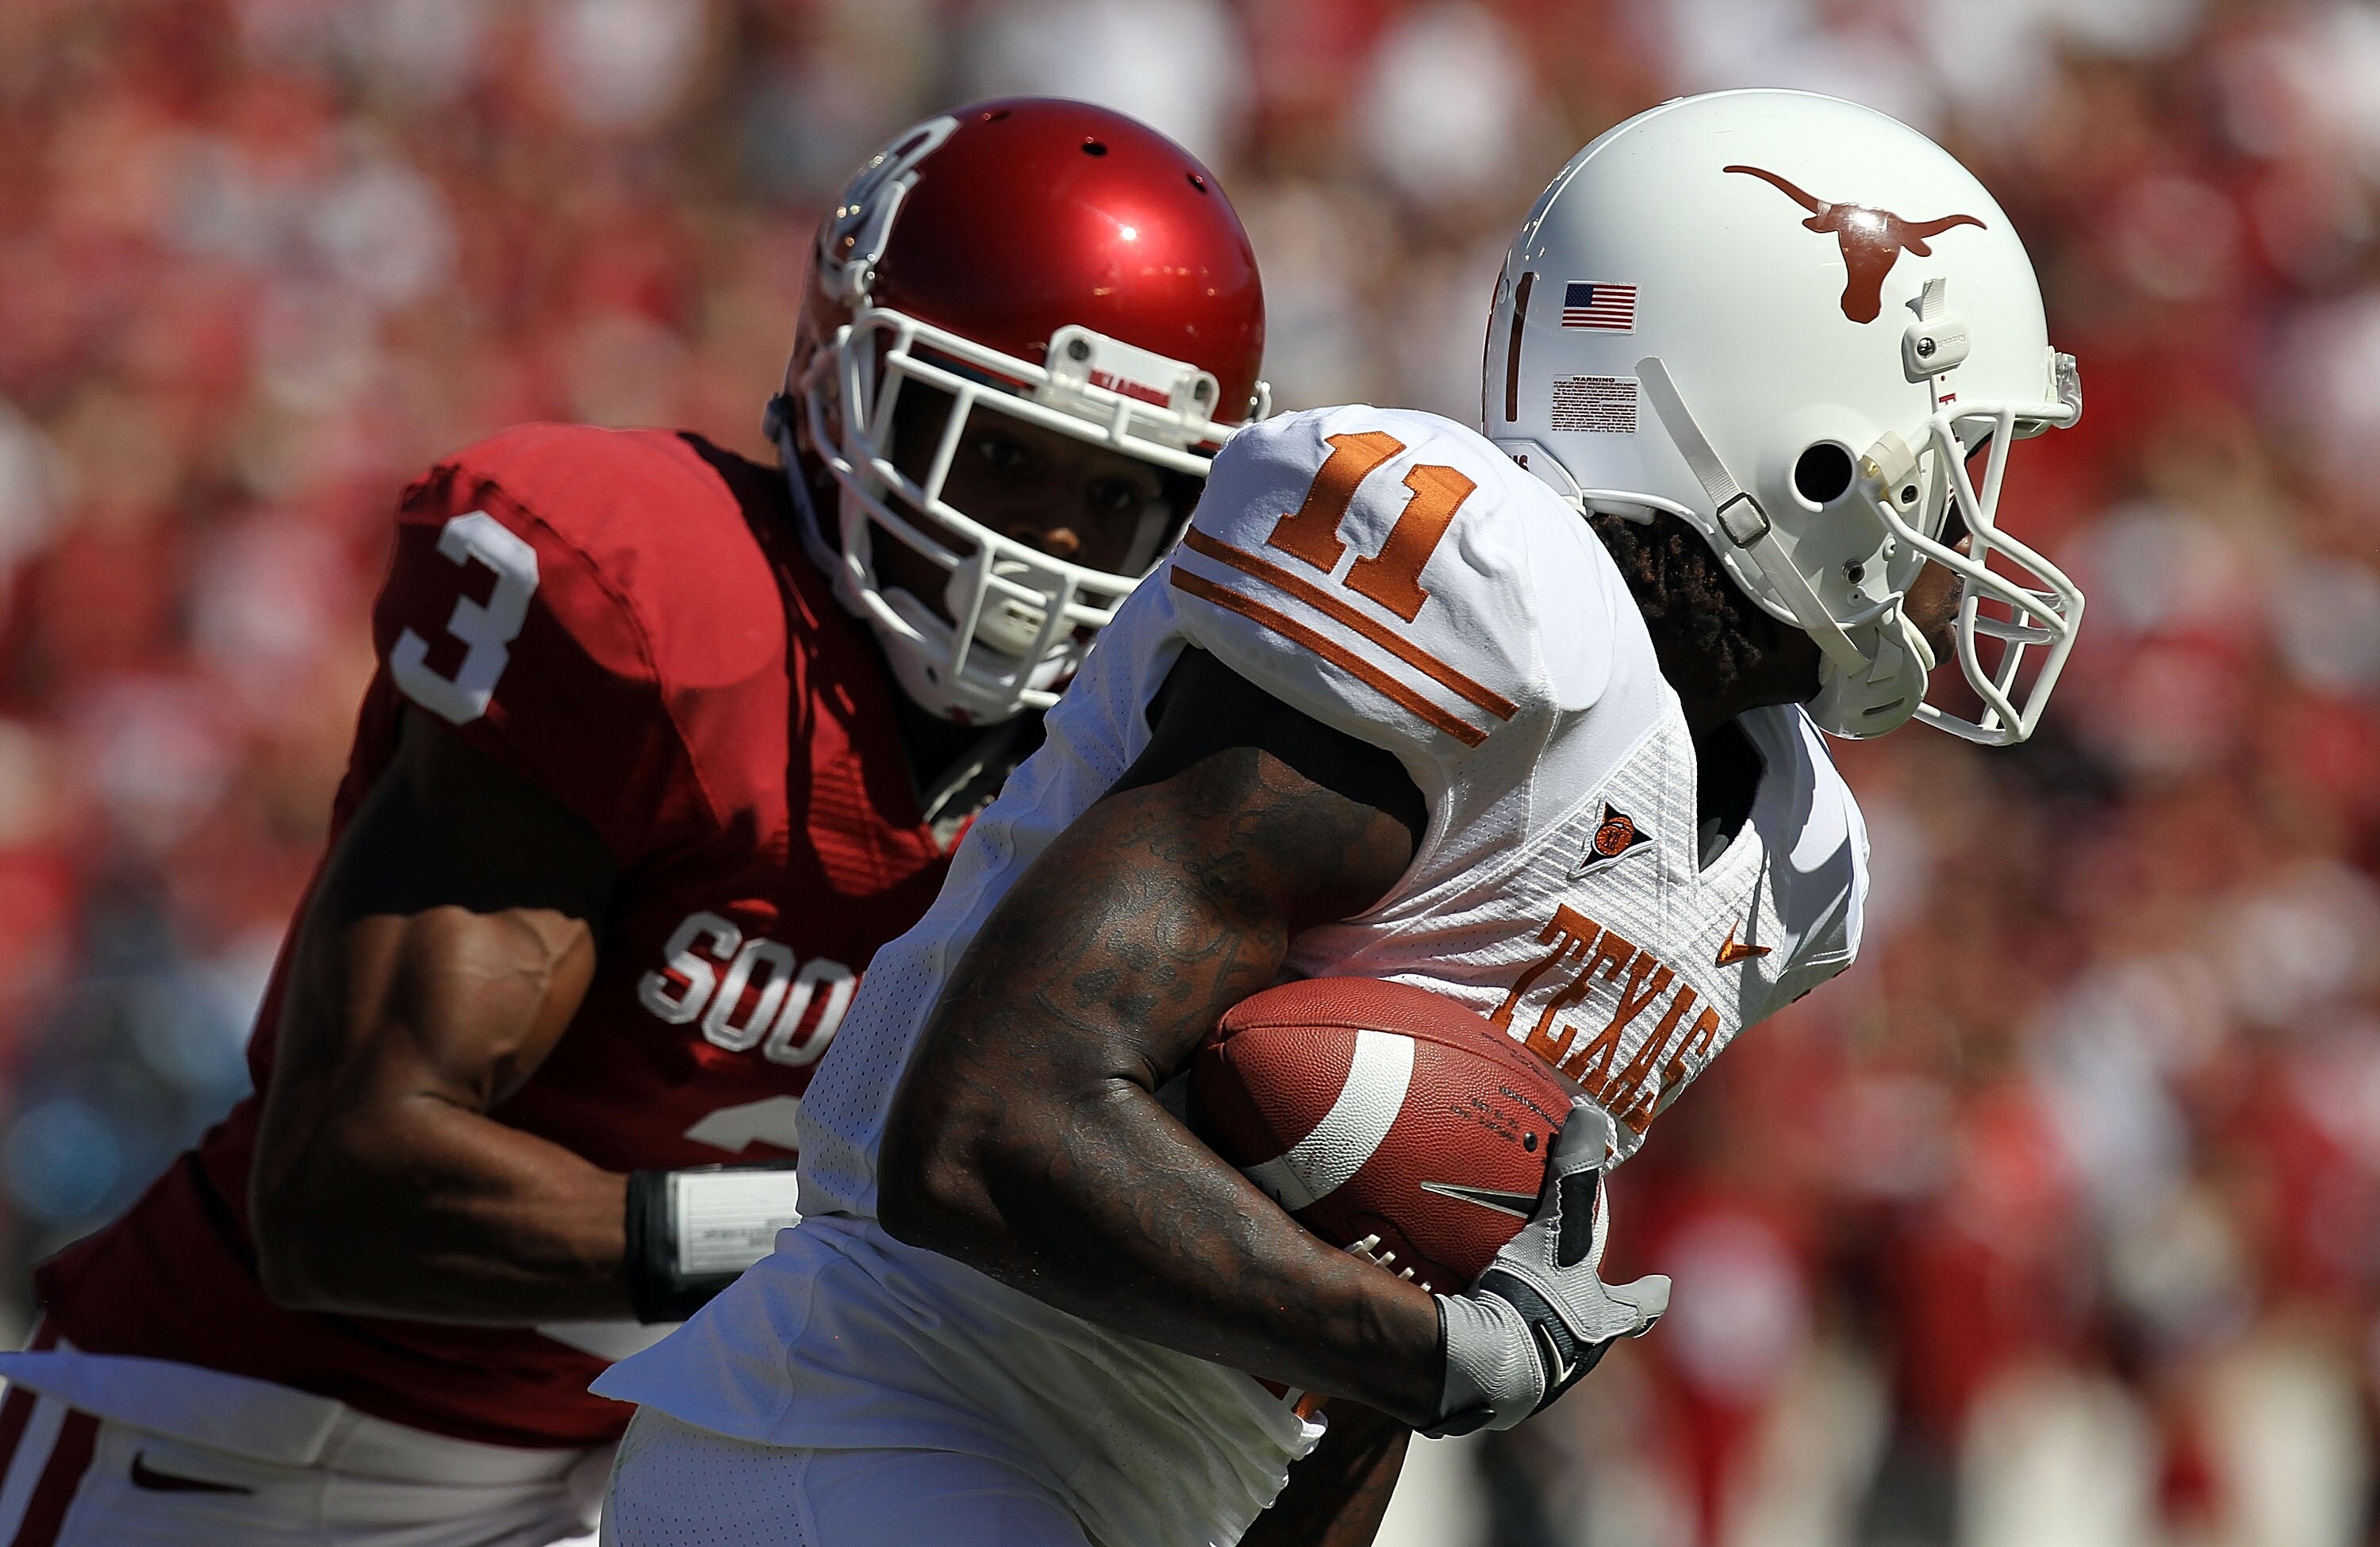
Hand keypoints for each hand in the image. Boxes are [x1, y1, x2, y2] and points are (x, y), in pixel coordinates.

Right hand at [1425, 1102, 1668, 1435]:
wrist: (1482, 1366)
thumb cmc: (1535, 1301)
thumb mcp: (1559, 1232)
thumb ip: (1572, 1176)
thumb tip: (1590, 1113)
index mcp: (1600, 1321)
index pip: (1638, 1306)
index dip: (1651, 1295)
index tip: (1665, 1286)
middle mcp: (1574, 1354)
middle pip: (1593, 1332)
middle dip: (1592, 1316)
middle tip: (1582, 1298)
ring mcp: (1536, 1376)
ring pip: (1546, 1348)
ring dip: (1538, 1330)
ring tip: (1516, 1309)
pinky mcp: (1493, 1387)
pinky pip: (1495, 1354)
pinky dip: (1488, 1339)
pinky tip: (1464, 1326)